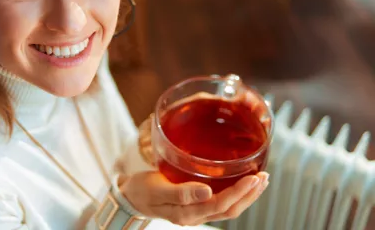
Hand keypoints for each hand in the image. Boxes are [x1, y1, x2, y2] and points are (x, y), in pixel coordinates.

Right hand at [119, 171, 268, 226]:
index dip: (239, 193)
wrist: (131, 196)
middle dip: (249, 195)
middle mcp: (195, 216)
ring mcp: (196, 212)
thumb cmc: (142, 189)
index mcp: (187, 213)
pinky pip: (221, 204)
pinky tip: (241, 184)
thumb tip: (206, 191)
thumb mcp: (158, 188)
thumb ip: (181, 192)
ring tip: (260, 181)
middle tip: (264, 177)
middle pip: (230, 210)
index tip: (253, 178)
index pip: (220, 205)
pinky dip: (235, 194)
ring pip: (228, 209)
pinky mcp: (196, 205)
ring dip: (246, 196)